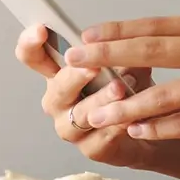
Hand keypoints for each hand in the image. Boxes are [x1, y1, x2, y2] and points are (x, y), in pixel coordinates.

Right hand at [14, 25, 154, 168]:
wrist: (149, 129)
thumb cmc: (130, 92)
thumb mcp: (127, 63)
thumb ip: (121, 52)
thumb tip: (124, 42)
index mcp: (59, 75)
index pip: (34, 57)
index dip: (30, 44)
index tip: (40, 30)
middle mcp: (59, 102)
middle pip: (57, 88)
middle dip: (75, 76)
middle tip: (92, 66)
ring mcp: (71, 128)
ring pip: (80, 114)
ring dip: (100, 100)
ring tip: (120, 89)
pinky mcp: (91, 149)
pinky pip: (100, 138)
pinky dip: (116, 125)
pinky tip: (129, 117)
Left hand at [64, 14, 179, 147]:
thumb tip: (151, 52)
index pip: (158, 25)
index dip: (118, 31)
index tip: (85, 36)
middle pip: (152, 50)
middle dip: (106, 57)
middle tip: (71, 62)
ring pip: (161, 94)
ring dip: (122, 106)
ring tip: (93, 114)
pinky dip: (157, 129)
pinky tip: (136, 134)